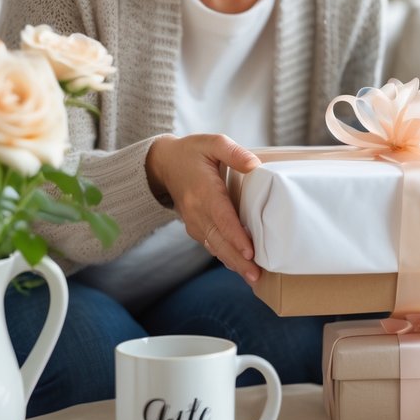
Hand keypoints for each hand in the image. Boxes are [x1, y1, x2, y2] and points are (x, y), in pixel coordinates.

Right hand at [146, 134, 262, 283]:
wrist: (163, 164)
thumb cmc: (193, 152)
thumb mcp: (213, 142)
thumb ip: (234, 152)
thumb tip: (254, 165)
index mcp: (203, 190)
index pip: (221, 217)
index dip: (235, 235)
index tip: (250, 251)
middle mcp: (196, 211)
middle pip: (219, 239)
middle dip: (237, 259)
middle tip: (256, 275)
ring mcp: (194, 221)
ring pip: (214, 246)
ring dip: (233, 263)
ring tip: (252, 277)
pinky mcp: (196, 227)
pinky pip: (211, 244)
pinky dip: (225, 257)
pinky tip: (240, 267)